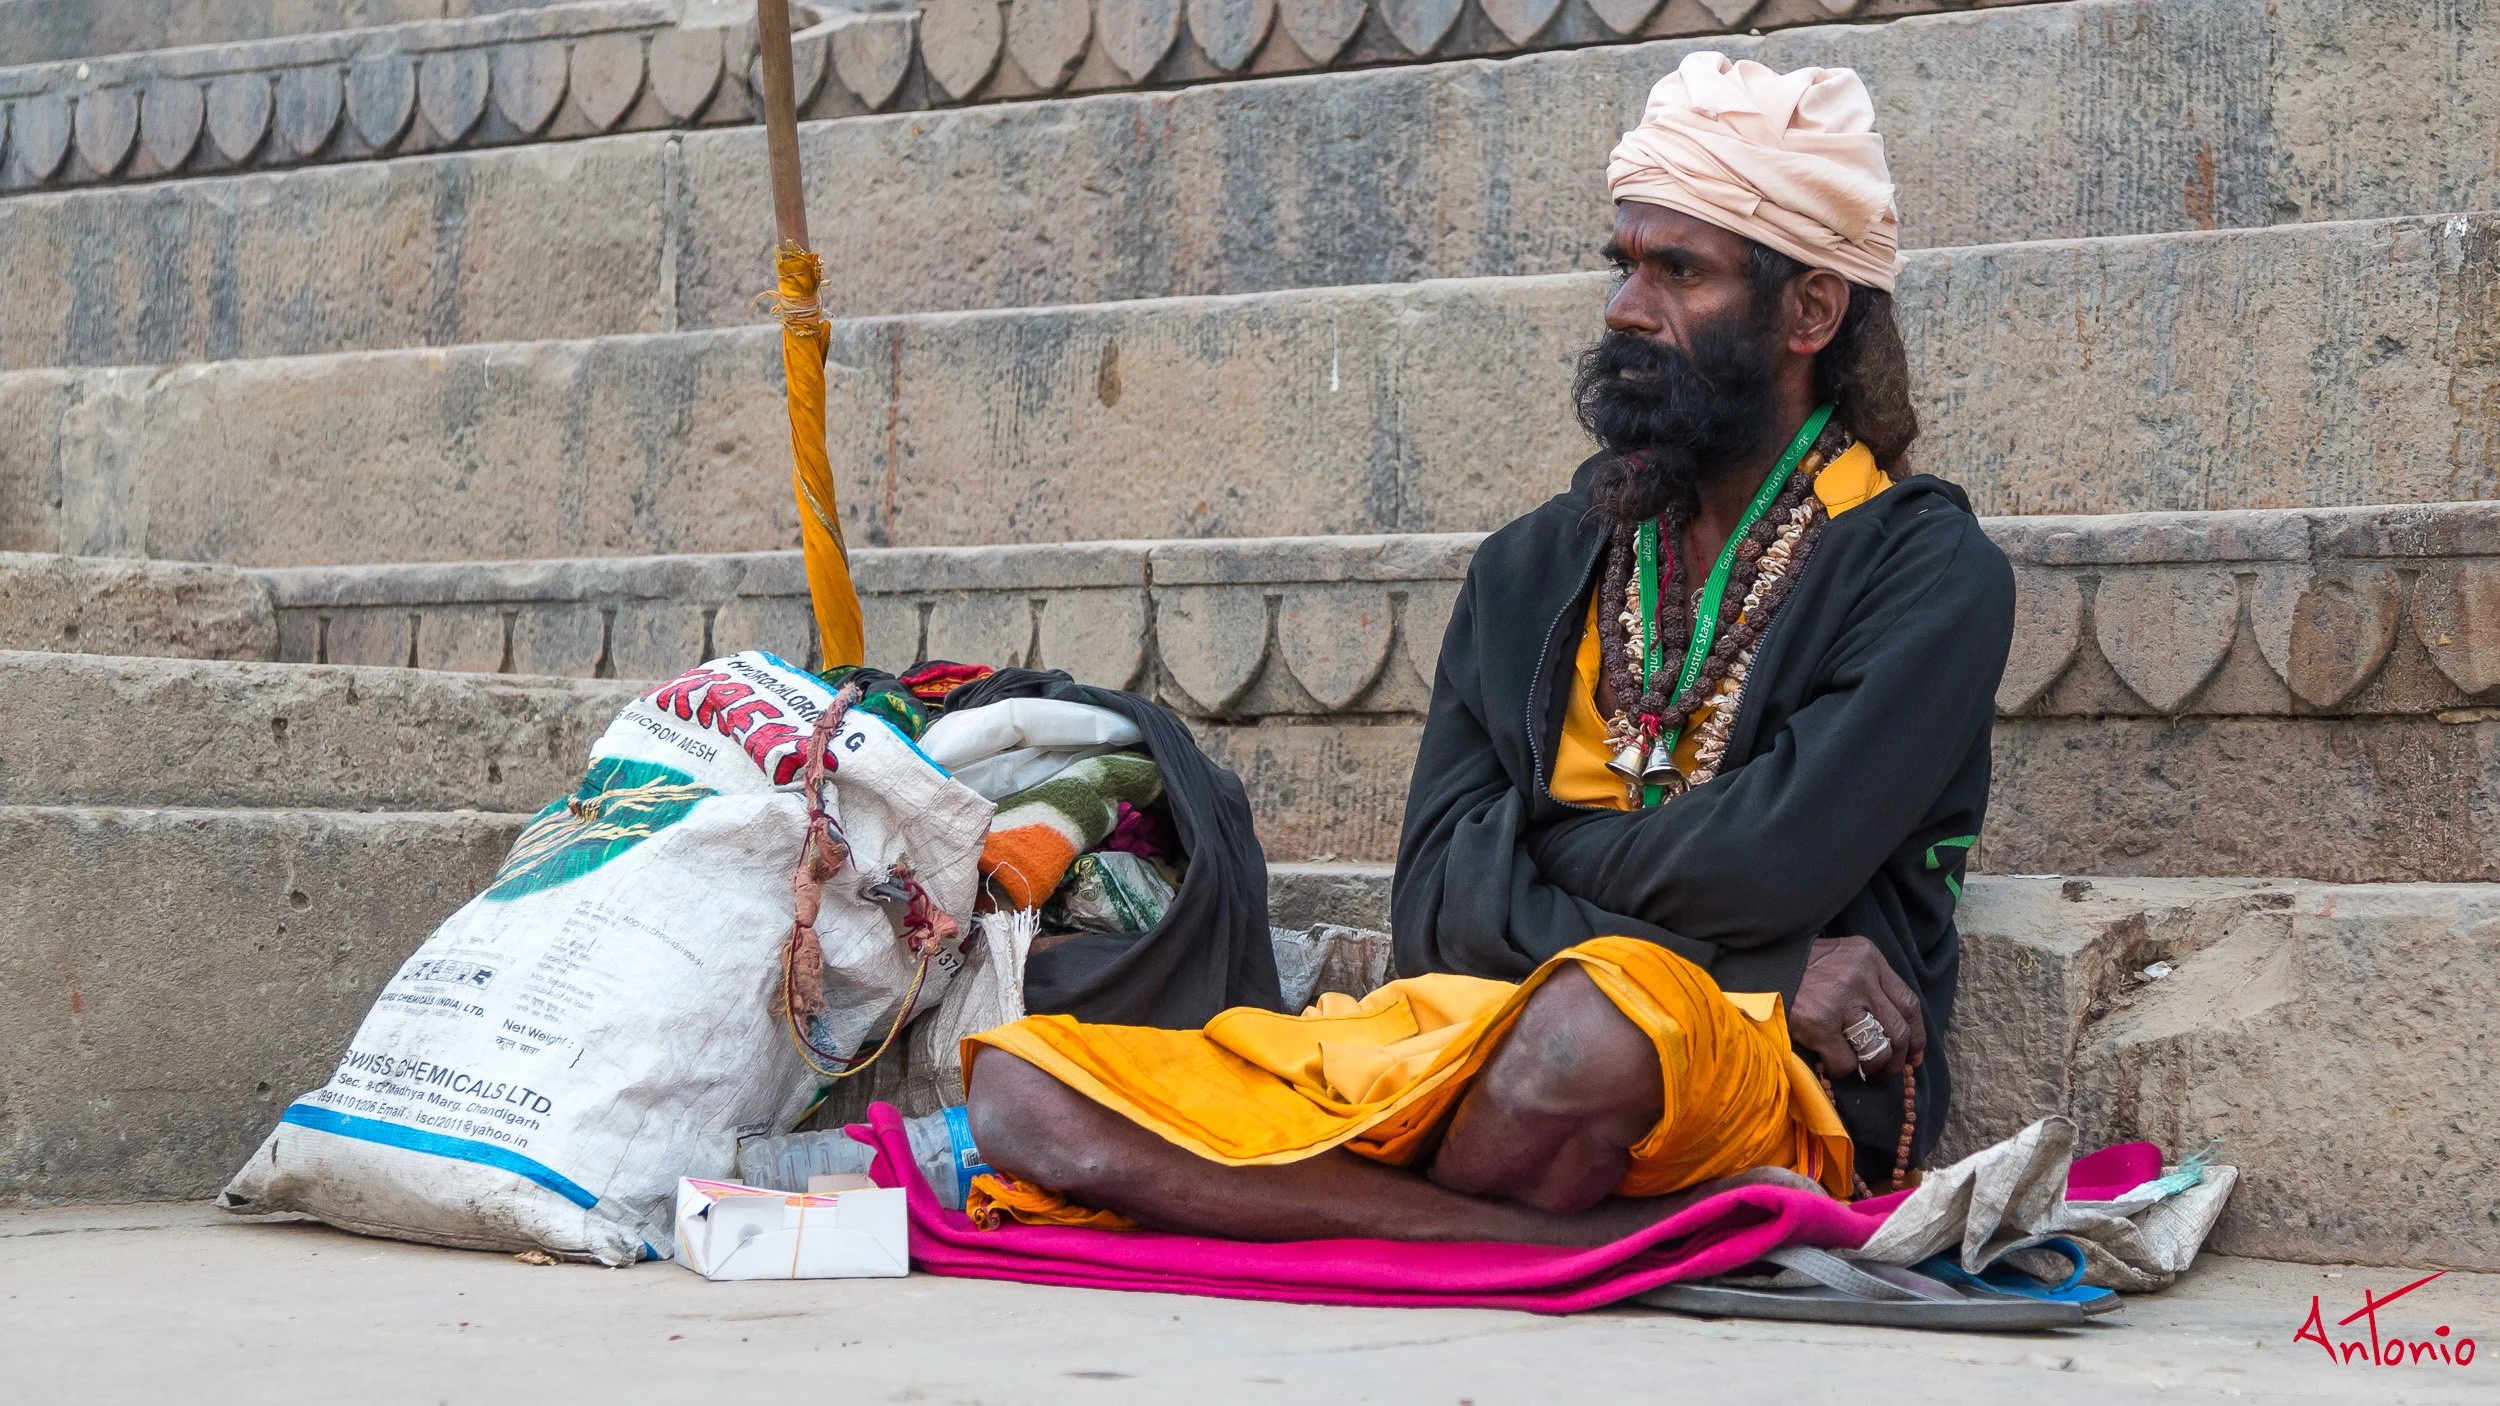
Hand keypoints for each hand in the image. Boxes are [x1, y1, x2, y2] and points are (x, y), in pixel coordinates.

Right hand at [1790, 935, 1922, 1082]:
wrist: (1757, 966)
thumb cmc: (1800, 967)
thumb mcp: (1841, 959)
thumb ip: (1868, 982)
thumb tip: (1894, 1029)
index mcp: (1869, 957)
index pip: (1909, 1002)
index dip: (1917, 1035)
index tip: (1914, 1055)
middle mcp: (1861, 977)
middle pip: (1899, 1030)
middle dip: (1898, 1059)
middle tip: (1887, 1072)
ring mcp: (1840, 1000)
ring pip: (1877, 1049)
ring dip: (1874, 1068)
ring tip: (1865, 1073)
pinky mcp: (1819, 1023)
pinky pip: (1846, 1061)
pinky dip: (1842, 1069)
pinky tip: (1831, 1063)